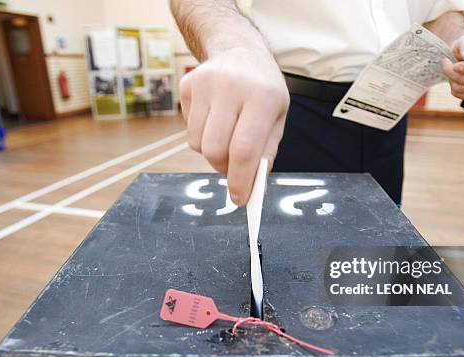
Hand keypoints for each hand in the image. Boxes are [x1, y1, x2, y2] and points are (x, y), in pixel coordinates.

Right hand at [179, 47, 289, 205]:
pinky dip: (202, 135)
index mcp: (262, 97)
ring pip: (198, 144)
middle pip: (214, 150)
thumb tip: (252, 188)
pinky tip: (215, 118)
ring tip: (227, 136)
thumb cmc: (263, 91)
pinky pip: (189, 129)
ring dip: (212, 153)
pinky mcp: (186, 85)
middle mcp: (231, 87)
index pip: (244, 148)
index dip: (240, 179)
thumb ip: (265, 153)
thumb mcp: (277, 118)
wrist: (240, 50)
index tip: (240, 199)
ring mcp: (204, 84)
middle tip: (234, 168)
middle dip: (223, 168)